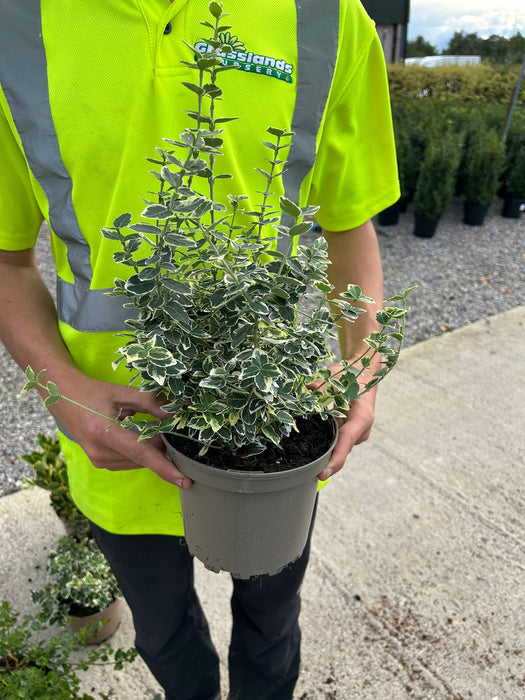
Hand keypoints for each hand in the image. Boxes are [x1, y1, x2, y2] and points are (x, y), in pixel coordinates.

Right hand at [47, 374, 191, 488]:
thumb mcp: (121, 393)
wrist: (62, 399)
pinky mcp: (100, 463)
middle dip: (160, 445)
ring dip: (149, 448)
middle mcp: (100, 452)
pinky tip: (139, 434)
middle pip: (143, 457)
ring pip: (138, 461)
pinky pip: (130, 461)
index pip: (141, 454)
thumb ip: (148, 402)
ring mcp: (99, 460)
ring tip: (147, 425)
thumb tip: (173, 413)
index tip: (184, 480)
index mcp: (104, 433)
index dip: (165, 467)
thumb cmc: (92, 393)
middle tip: (164, 424)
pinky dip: (139, 451)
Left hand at [310, 358, 377, 479]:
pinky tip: (311, 446)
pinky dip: (326, 443)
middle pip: (341, 449)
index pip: (346, 442)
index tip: (322, 474)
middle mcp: (361, 429)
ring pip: (338, 446)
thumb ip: (321, 385)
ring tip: (306, 461)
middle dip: (325, 460)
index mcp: (361, 417)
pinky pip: (337, 441)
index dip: (334, 460)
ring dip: (324, 451)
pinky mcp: (350, 432)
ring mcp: (357, 433)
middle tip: (304, 470)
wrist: (364, 372)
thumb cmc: (351, 373)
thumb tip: (307, 391)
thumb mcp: (336, 375)